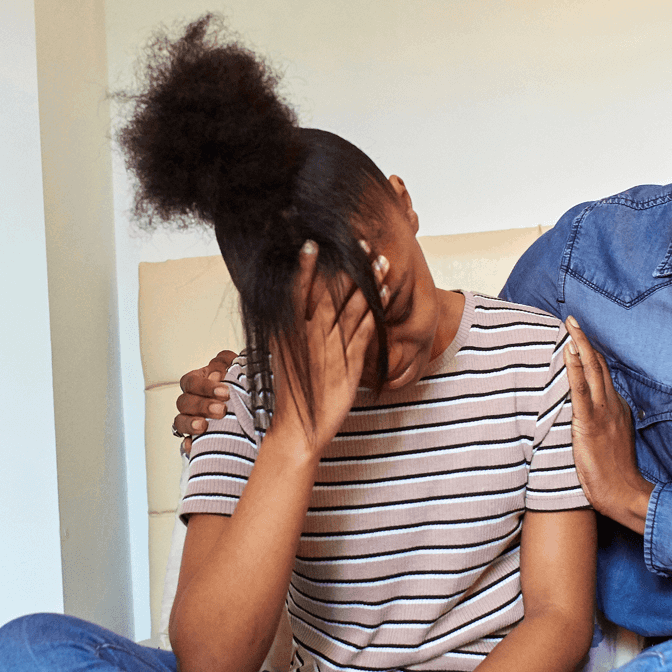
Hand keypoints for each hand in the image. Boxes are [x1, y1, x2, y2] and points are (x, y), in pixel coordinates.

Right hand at [174, 350, 239, 442]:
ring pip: (179, 422)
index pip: (191, 382)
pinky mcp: (194, 439)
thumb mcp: (235, 367)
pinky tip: (193, 445)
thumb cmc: (239, 383)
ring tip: (204, 426)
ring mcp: (190, 420)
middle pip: (184, 402)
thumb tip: (217, 374)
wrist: (251, 408)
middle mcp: (190, 400)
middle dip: (202, 405)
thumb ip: (226, 364)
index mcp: (197, 381)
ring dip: (190, 423)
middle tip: (221, 410)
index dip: (205, 387)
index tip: (225, 392)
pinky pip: (185, 443)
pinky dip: (188, 444)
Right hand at [271, 241, 373, 454]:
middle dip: (348, 265)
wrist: (296, 430)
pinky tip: (385, 293)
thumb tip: (297, 310)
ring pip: (351, 307)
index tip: (313, 242)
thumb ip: (292, 332)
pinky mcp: (348, 364)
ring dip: (368, 282)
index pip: (297, 290)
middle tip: (362, 241)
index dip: (306, 266)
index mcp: (288, 332)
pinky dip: (376, 310)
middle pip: (330, 292)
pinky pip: (365, 331)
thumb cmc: (293, 393)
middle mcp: (307, 336)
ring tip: (381, 260)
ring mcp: (329, 348)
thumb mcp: (286, 357)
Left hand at [563, 316, 653, 533]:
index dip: (591, 355)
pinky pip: (581, 390)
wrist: (625, 493)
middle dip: (586, 340)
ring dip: (580, 345)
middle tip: (572, 320)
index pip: (603, 375)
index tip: (580, 337)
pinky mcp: (590, 424)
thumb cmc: (615, 473)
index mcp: (617, 408)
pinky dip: (574, 368)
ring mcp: (602, 412)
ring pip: (592, 371)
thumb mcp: (613, 441)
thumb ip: (605, 423)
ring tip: (569, 326)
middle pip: (599, 365)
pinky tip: (568, 352)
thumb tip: (590, 415)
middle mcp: (612, 405)